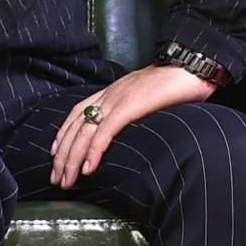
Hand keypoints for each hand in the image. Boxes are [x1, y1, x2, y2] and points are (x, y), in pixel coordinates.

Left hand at [49, 64, 216, 189]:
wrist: (190, 65)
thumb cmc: (174, 83)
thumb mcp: (146, 97)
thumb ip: (134, 109)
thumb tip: (130, 127)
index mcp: (112, 91)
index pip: (77, 112)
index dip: (63, 133)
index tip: (55, 153)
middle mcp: (109, 94)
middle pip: (75, 126)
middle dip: (62, 155)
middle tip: (56, 177)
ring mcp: (117, 99)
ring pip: (84, 132)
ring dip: (71, 158)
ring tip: (66, 179)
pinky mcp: (129, 107)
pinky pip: (105, 132)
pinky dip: (94, 151)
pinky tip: (88, 168)